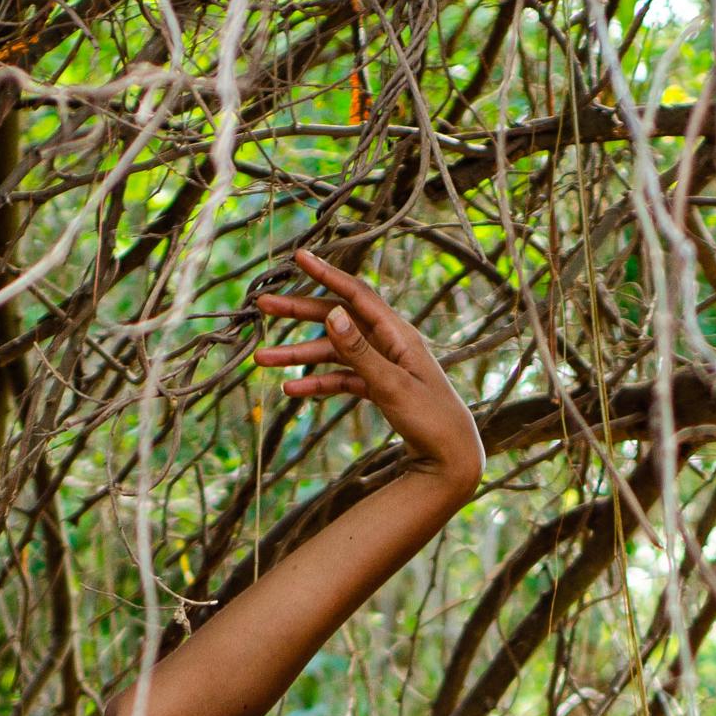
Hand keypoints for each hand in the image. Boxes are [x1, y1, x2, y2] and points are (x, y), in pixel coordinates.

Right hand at [254, 247, 481, 492]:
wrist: (452, 459)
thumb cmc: (432, 420)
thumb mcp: (393, 386)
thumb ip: (360, 352)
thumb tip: (331, 314)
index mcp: (397, 334)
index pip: (356, 294)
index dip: (326, 274)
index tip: (299, 256)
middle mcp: (389, 343)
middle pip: (337, 319)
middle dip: (299, 313)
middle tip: (263, 306)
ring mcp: (382, 365)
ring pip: (334, 352)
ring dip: (299, 355)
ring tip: (262, 359)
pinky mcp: (378, 387)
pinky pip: (342, 378)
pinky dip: (318, 383)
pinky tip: (292, 389)